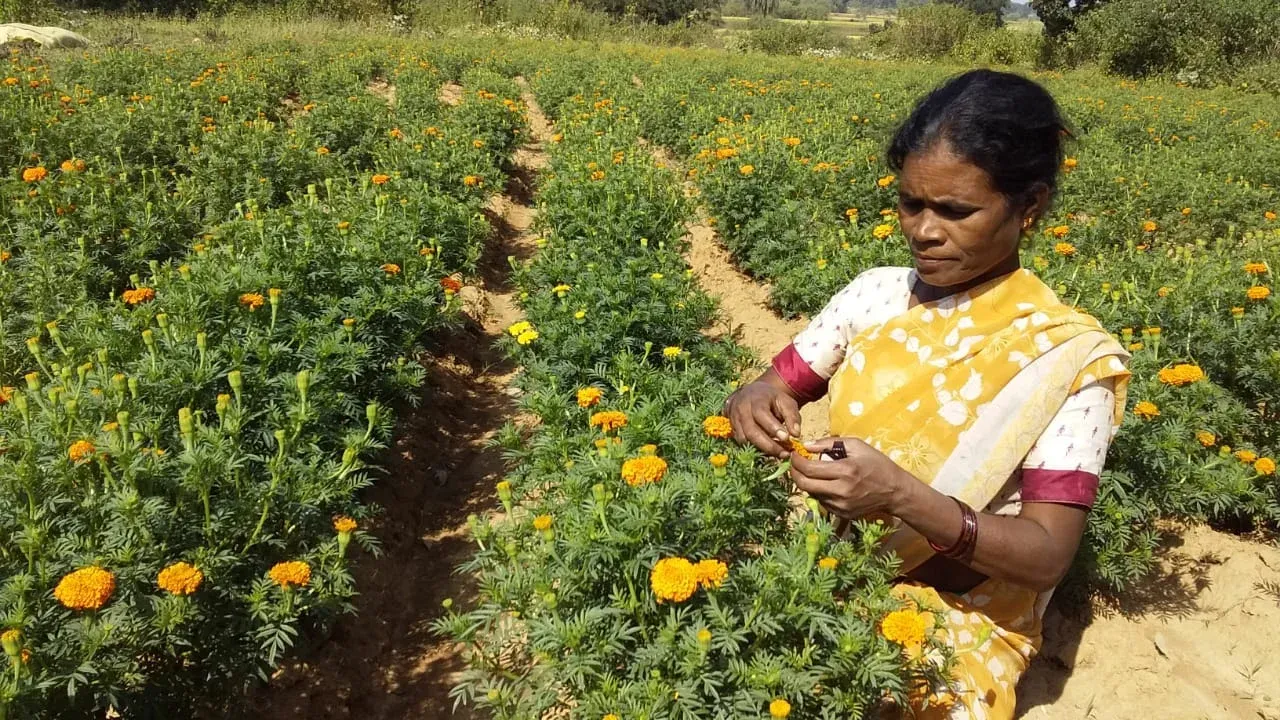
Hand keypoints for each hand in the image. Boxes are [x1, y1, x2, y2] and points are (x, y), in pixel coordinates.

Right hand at [723, 372, 801, 457]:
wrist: (750, 394)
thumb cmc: (771, 399)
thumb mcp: (785, 401)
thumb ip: (792, 416)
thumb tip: (796, 434)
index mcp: (756, 399)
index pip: (761, 414)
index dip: (773, 427)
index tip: (786, 438)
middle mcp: (742, 409)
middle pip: (751, 431)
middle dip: (768, 445)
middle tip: (785, 454)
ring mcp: (734, 420)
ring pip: (745, 439)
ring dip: (762, 449)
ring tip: (779, 453)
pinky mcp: (732, 429)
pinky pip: (742, 442)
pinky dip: (755, 448)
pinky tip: (768, 451)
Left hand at [789, 437, 910, 519]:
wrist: (895, 491)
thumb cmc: (876, 464)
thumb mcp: (856, 445)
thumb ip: (829, 443)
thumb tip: (806, 445)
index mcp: (845, 471)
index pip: (809, 469)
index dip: (796, 461)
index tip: (794, 454)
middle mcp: (841, 491)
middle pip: (804, 484)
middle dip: (794, 473)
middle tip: (795, 464)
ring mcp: (841, 505)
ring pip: (811, 494)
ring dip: (807, 482)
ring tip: (812, 472)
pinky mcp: (842, 514)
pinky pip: (822, 502)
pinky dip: (819, 491)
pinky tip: (826, 483)